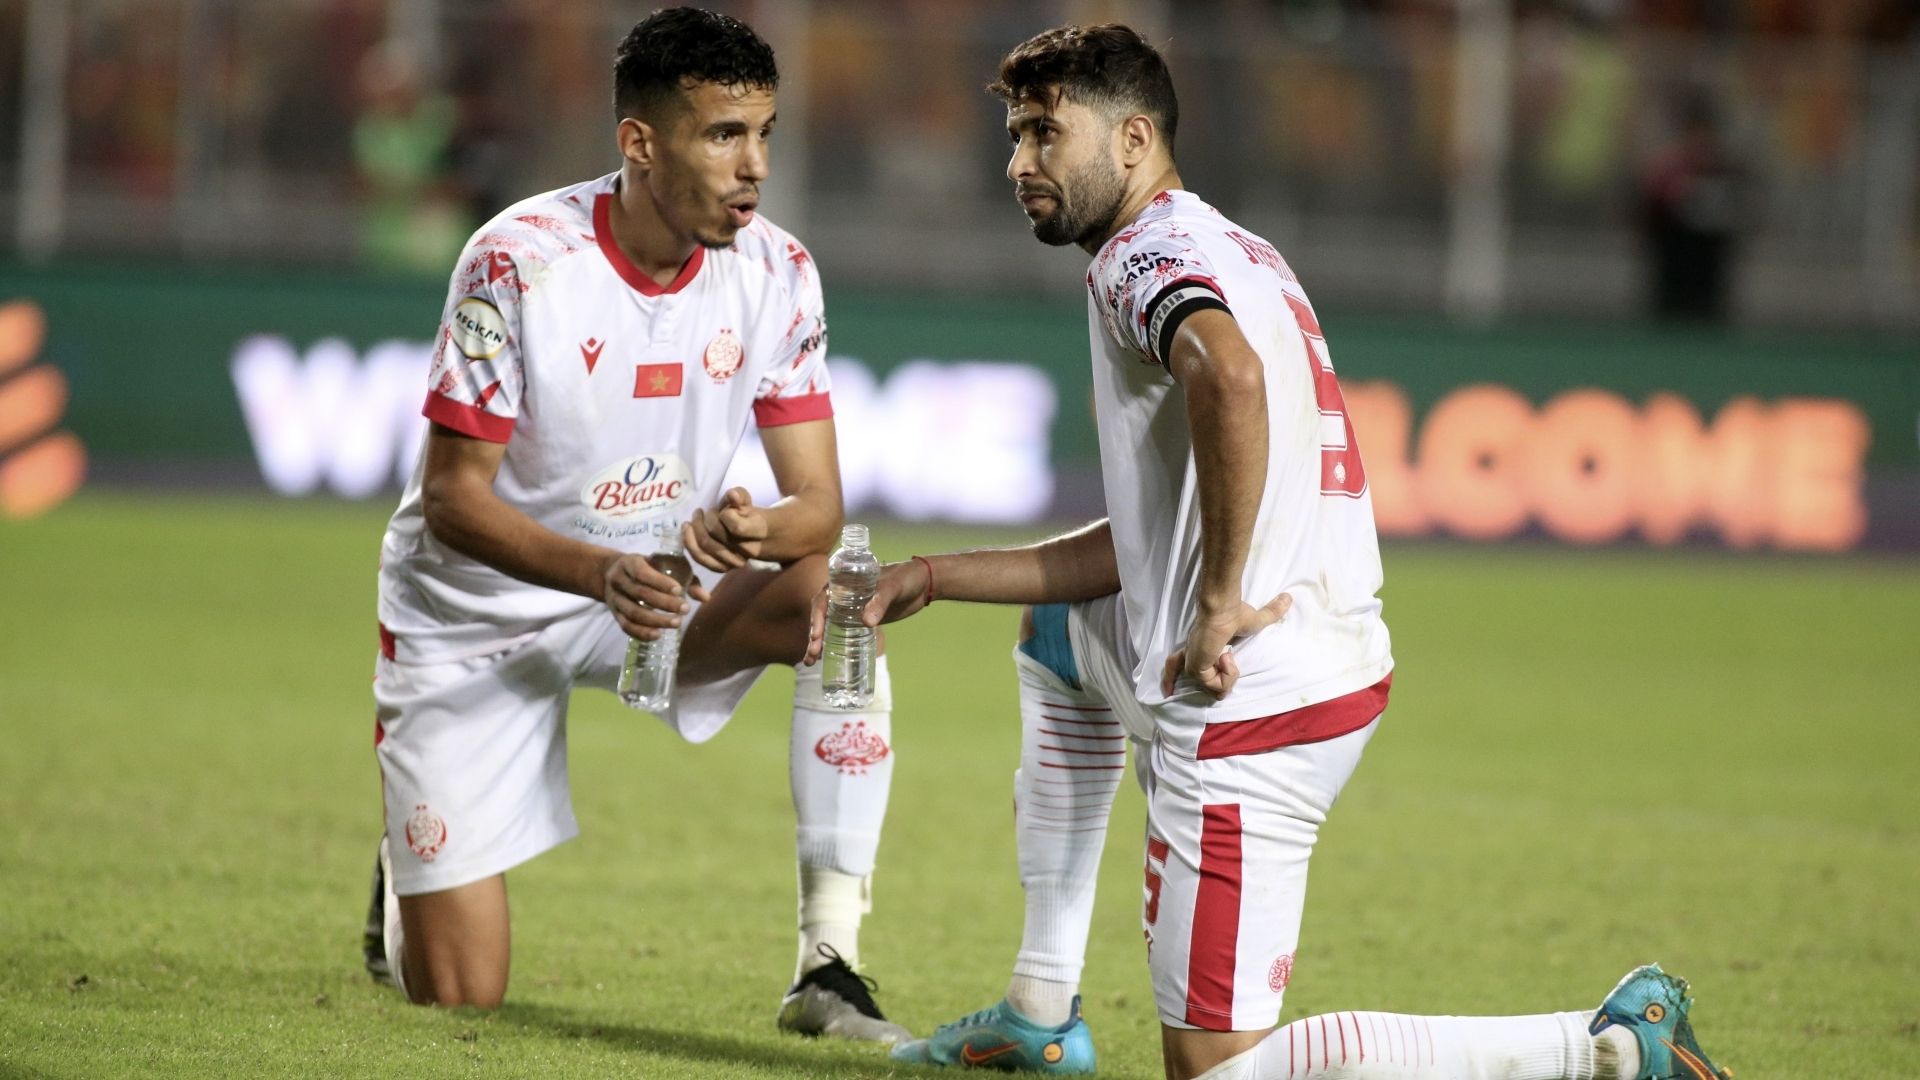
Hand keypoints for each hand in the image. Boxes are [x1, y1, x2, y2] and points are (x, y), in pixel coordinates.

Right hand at [602, 551, 709, 639]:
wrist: (611, 572)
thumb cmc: (647, 567)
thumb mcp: (662, 564)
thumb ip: (686, 579)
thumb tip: (706, 598)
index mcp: (630, 563)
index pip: (643, 572)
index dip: (660, 582)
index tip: (679, 590)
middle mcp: (618, 580)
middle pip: (640, 593)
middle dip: (664, 603)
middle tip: (685, 609)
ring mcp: (614, 598)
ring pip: (633, 612)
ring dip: (656, 620)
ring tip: (677, 623)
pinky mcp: (614, 614)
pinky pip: (626, 626)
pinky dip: (642, 633)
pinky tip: (658, 635)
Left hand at [683, 487, 768, 572]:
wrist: (758, 538)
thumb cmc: (749, 515)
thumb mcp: (746, 502)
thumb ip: (739, 495)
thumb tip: (732, 495)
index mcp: (758, 530)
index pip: (736, 527)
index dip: (725, 515)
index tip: (724, 509)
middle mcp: (747, 550)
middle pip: (716, 536)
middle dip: (705, 520)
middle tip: (705, 512)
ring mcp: (735, 561)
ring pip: (705, 549)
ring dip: (694, 531)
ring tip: (691, 521)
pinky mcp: (724, 568)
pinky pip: (701, 559)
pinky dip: (690, 544)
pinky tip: (687, 531)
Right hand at [802, 558, 933, 665]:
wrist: (923, 584)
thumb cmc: (906, 578)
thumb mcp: (893, 587)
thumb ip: (880, 602)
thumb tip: (866, 622)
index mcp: (844, 582)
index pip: (823, 599)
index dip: (816, 617)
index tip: (816, 634)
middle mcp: (843, 596)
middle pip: (822, 617)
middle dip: (814, 636)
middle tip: (812, 654)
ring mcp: (851, 610)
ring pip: (828, 627)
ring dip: (818, 644)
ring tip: (810, 662)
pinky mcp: (861, 621)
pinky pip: (842, 633)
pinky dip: (832, 645)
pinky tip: (824, 659)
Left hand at [1160, 592, 1292, 699]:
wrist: (1223, 610)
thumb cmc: (1235, 613)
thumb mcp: (1256, 620)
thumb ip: (1271, 613)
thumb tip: (1288, 598)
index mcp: (1199, 648)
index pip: (1175, 665)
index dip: (1173, 677)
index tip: (1169, 688)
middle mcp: (1191, 657)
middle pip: (1201, 683)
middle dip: (1225, 680)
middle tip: (1229, 657)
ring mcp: (1193, 664)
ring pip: (1214, 689)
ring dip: (1230, 675)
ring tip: (1228, 655)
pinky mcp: (1196, 669)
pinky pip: (1216, 686)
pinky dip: (1228, 675)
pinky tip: (1226, 657)